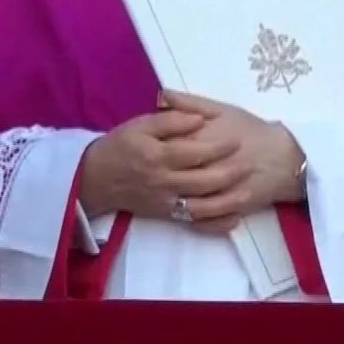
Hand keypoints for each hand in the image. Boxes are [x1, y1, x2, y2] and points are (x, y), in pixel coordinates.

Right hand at [76, 106, 240, 223]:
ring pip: (204, 206)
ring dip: (229, 200)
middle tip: (249, 164)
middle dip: (230, 173)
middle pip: (204, 181)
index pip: (194, 152)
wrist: (95, 178)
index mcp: (157, 156)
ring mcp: (165, 201)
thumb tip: (199, 119)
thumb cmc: (119, 146)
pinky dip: (216, 223)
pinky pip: (195, 223)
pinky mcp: (166, 215)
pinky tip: (233, 218)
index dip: (218, 147)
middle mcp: (163, 181)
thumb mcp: (138, 125)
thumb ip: (169, 120)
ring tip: (248, 191)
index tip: (236, 140)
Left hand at [155, 90, 306, 229]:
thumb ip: (189, 103)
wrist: (285, 156)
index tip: (142, 146)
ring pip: (184, 199)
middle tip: (147, 170)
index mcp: (200, 141)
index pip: (163, 145)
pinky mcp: (228, 208)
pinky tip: (181, 209)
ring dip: (169, 197)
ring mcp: (217, 191)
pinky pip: (203, 219)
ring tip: (161, 190)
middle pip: (169, 174)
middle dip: (154, 173)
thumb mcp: (221, 110)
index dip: (149, 146)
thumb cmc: (251, 129)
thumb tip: (160, 95)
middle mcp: (205, 168)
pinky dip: (190, 218)